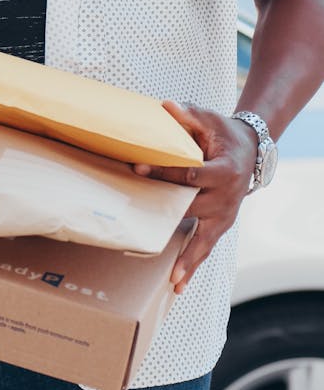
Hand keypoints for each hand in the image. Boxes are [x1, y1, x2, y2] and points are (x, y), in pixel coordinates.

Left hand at [133, 101, 257, 293]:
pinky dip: (193, 265)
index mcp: (225, 171)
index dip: (165, 171)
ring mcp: (225, 215)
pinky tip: (179, 284)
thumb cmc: (225, 134)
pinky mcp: (221, 225)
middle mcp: (227, 197)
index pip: (191, 174)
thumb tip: (165, 106)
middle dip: (166, 215)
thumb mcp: (210, 120)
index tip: (138, 168)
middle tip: (138, 226)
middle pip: (194, 208)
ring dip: (188, 259)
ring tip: (173, 280)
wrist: (251, 151)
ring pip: (205, 240)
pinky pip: (206, 247)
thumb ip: (188, 114)